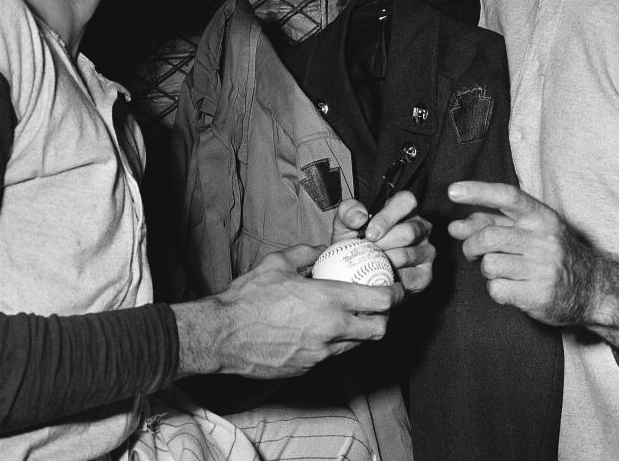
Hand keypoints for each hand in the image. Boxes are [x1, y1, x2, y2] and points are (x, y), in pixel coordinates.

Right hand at [172, 244, 403, 379]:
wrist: (222, 336)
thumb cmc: (248, 298)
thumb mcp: (278, 263)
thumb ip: (306, 253)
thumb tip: (321, 250)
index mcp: (329, 300)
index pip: (381, 301)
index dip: (395, 294)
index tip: (396, 287)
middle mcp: (331, 329)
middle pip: (379, 329)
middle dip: (386, 318)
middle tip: (380, 306)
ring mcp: (320, 353)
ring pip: (357, 345)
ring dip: (360, 332)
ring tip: (350, 317)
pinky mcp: (307, 367)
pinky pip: (331, 355)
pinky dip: (335, 343)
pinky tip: (322, 331)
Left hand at [332, 190, 433, 294]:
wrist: (357, 273)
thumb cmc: (355, 244)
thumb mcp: (345, 225)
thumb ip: (348, 212)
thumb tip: (360, 217)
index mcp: (404, 210)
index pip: (406, 201)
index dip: (388, 217)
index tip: (369, 233)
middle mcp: (421, 227)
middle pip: (408, 232)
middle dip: (382, 244)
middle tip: (366, 252)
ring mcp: (426, 251)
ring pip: (408, 255)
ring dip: (384, 262)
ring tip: (370, 264)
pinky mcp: (425, 274)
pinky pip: (410, 277)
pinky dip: (391, 279)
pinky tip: (380, 277)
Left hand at [446, 181, 618, 356]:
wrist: (592, 288)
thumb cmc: (552, 254)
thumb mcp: (528, 231)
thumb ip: (492, 223)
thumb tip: (455, 227)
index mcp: (542, 217)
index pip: (508, 196)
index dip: (478, 192)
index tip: (453, 191)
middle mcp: (544, 240)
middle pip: (488, 236)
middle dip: (471, 245)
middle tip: (473, 252)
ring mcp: (543, 268)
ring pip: (489, 265)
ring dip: (486, 270)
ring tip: (502, 270)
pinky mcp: (539, 295)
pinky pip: (496, 289)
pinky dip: (496, 290)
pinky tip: (512, 287)